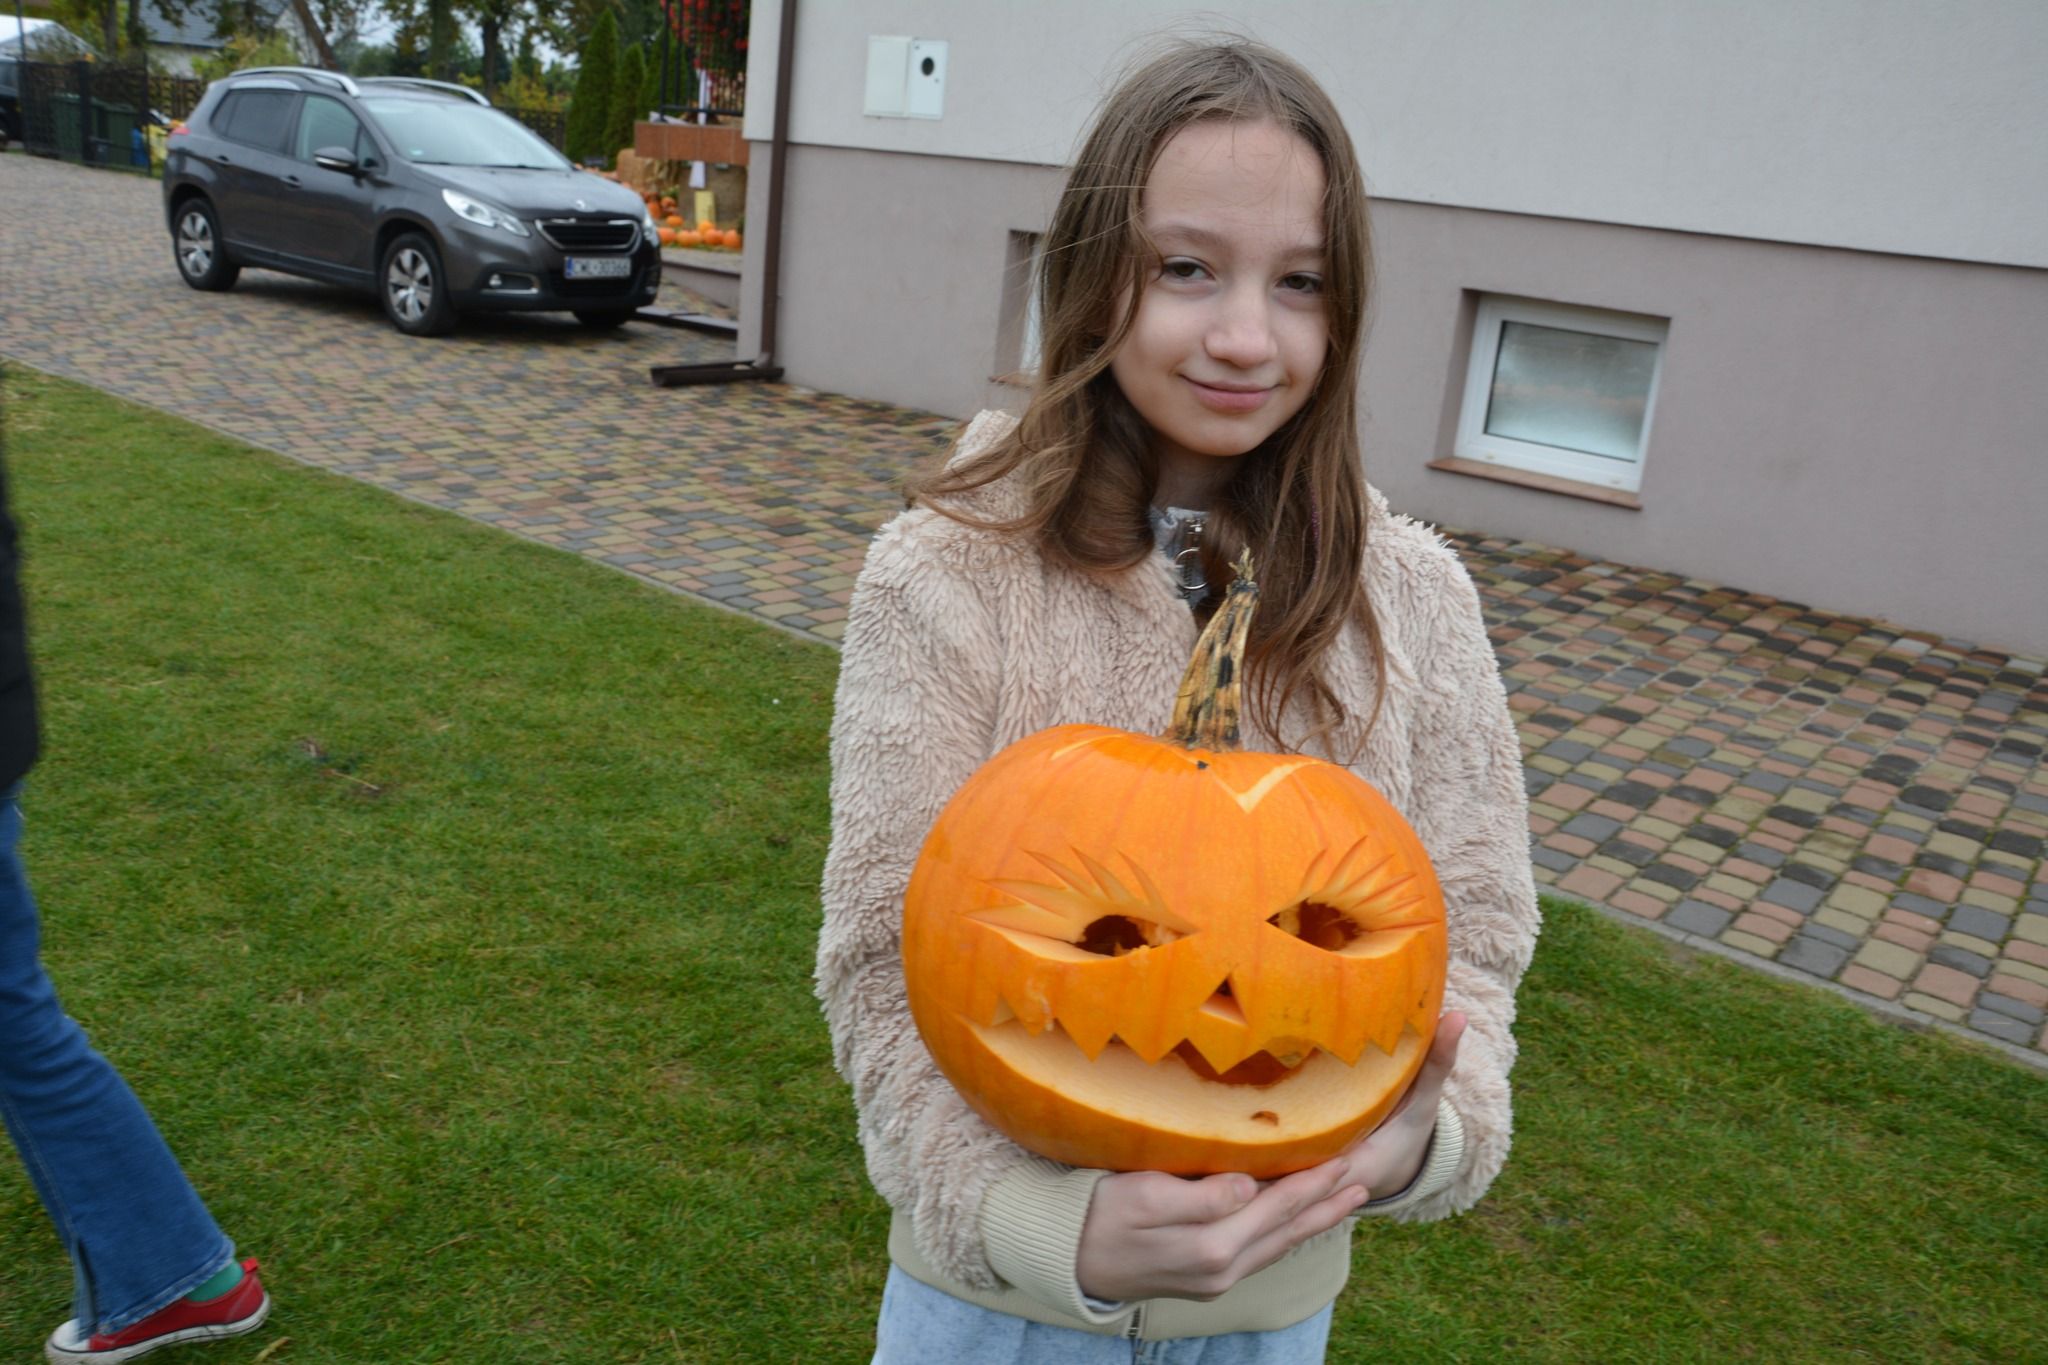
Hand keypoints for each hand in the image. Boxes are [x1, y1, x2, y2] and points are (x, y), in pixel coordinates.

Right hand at [1072, 1011, 1465, 1303]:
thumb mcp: (1141, 1196)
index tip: (1346, 1155)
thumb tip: (1248, 1186)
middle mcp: (1223, 1267)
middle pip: (1289, 1229)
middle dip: (1327, 1200)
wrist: (1068, 1261)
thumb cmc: (1096, 1214)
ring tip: (1346, 1198)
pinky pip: (1263, 1252)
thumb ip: (1200, 1196)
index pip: (1277, 1204)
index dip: (1314, 1179)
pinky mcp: (1207, 1278)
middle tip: (1362, 1173)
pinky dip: (1288, 1234)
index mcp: (1212, 1245)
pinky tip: (1296, 1222)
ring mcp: (1217, 1278)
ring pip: (1280, 1244)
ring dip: (1316, 1220)